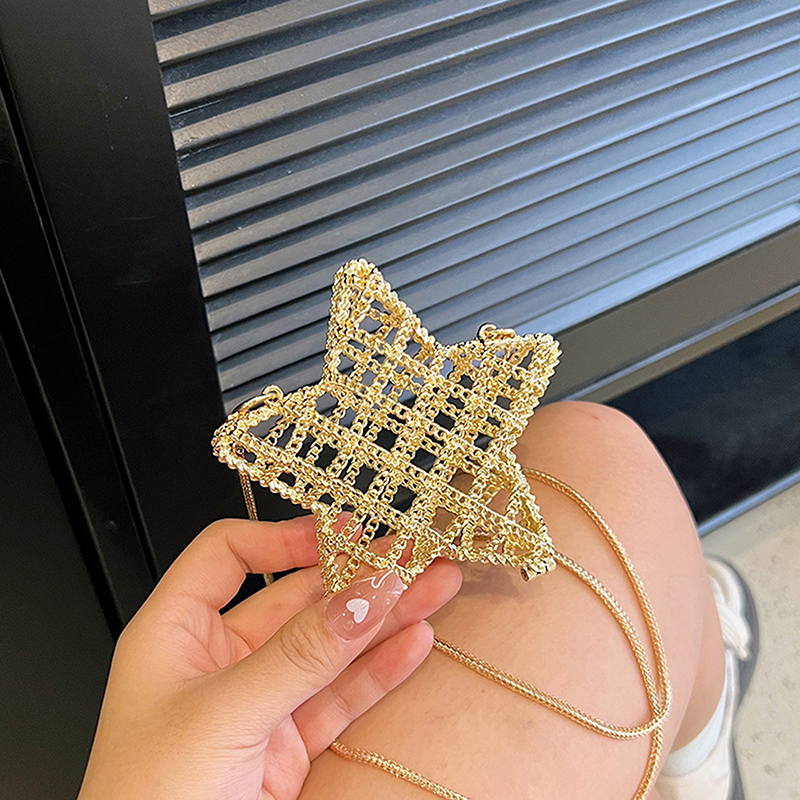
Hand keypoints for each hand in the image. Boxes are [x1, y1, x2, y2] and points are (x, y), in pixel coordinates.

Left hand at [78, 516, 461, 799]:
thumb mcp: (222, 715)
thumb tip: (361, 598)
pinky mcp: (286, 747)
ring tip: (434, 586)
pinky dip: (379, 671)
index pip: (231, 555)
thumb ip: (298, 656)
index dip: (286, 538)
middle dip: (358, 576)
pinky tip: (413, 642)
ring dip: (384, 618)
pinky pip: (340, 697)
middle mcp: (218, 659)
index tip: (344, 533)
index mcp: (176, 632)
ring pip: (330, 647)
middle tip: (413, 555)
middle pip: (296, 598)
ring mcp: (257, 701)